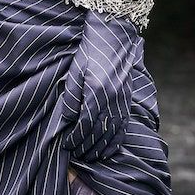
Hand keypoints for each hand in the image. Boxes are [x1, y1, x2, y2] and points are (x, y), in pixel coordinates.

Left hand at [59, 8, 141, 163]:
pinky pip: (123, 128)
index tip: (66, 145)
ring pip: (112, 134)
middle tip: (75, 155)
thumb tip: (66, 121)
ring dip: (100, 148)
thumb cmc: (90, 54)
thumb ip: (70, 97)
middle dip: (86, 147)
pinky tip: (108, 150)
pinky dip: (115, 142)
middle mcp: (112, 100)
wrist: (114, 38)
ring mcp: (122, 101)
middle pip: (99, 133)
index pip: (84, 125)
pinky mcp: (128, 101)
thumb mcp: (74, 72)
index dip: (75, 139)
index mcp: (96, 92)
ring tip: (89, 156)